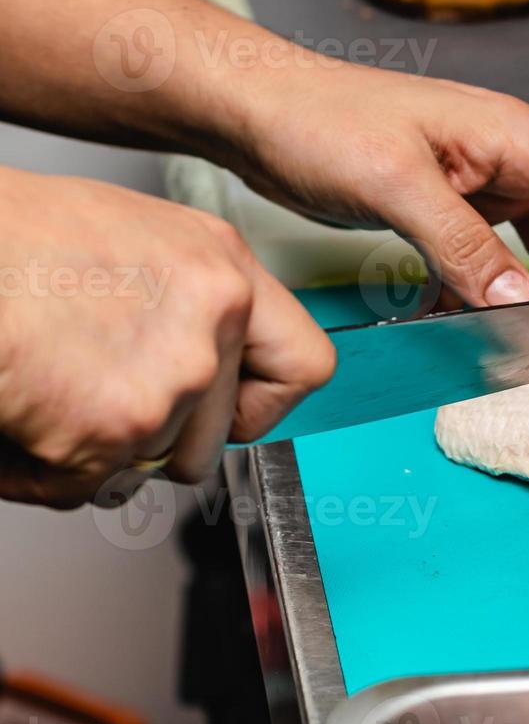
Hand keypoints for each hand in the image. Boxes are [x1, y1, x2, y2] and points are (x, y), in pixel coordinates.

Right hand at [0, 170, 334, 507]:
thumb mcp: (140, 240)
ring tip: (44, 389)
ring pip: (145, 465)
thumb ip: (191, 303)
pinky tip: (16, 412)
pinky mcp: (114, 428)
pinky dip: (36, 470)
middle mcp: (214, 321)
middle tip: (92, 400)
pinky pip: (81, 487)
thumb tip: (208, 362)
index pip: (306, 366)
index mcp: (225, 269)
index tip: (228, 411)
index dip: (259, 404)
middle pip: (211, 440)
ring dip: (89, 452)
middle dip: (150, 440)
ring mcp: (173, 378)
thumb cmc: (17, 236)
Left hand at [228, 59, 528, 304]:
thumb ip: (467, 249)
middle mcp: (520, 151)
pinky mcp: (466, 200)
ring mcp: (495, 176)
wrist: (262, 110)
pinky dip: (505, 285)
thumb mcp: (395, 186)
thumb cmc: (323, 122)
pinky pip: (512, 250)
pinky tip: (460, 308)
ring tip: (508, 321)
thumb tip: (527, 308)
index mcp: (519, 133)